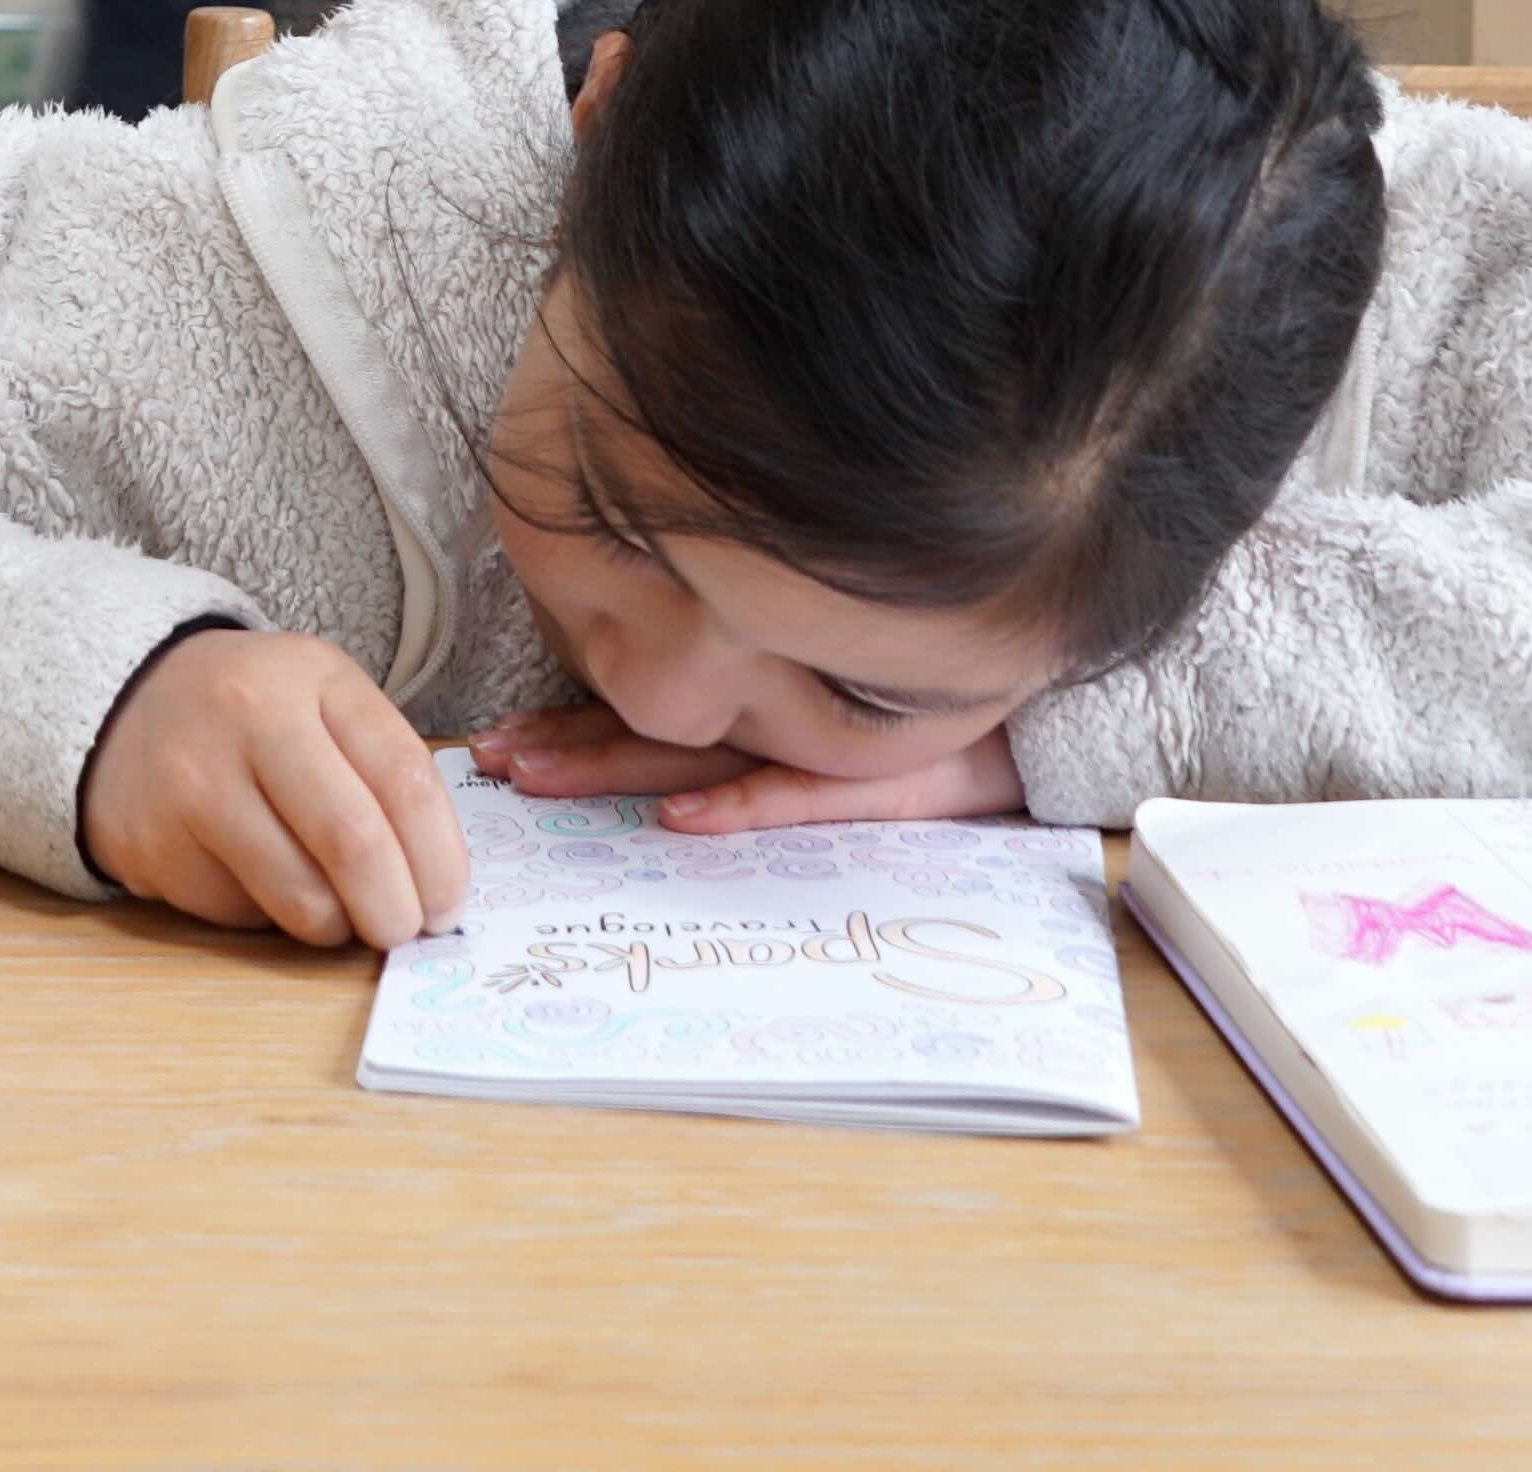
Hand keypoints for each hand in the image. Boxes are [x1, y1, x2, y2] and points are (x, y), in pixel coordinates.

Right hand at [81, 628, 468, 947]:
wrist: (121, 706)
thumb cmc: (252, 714)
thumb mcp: (321, 702)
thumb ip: (380, 771)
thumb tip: (436, 886)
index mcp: (313, 677)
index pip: (404, 778)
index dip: (441, 859)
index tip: (449, 905)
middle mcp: (250, 719)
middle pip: (353, 843)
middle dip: (395, 911)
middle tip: (404, 932)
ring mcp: (193, 783)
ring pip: (300, 898)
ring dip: (337, 926)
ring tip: (336, 912)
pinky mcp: (153, 845)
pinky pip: (240, 914)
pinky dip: (268, 919)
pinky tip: (256, 880)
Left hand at [475, 704, 1028, 832]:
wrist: (1040, 724)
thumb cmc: (927, 722)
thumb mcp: (833, 728)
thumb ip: (755, 736)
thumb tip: (662, 779)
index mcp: (756, 708)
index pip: (643, 716)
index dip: (566, 728)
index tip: (498, 746)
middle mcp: (773, 720)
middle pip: (648, 734)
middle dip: (562, 749)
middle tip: (491, 763)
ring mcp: (818, 745)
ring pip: (698, 756)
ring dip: (613, 768)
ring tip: (541, 779)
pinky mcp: (875, 776)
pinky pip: (797, 793)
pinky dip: (740, 808)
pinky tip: (682, 823)